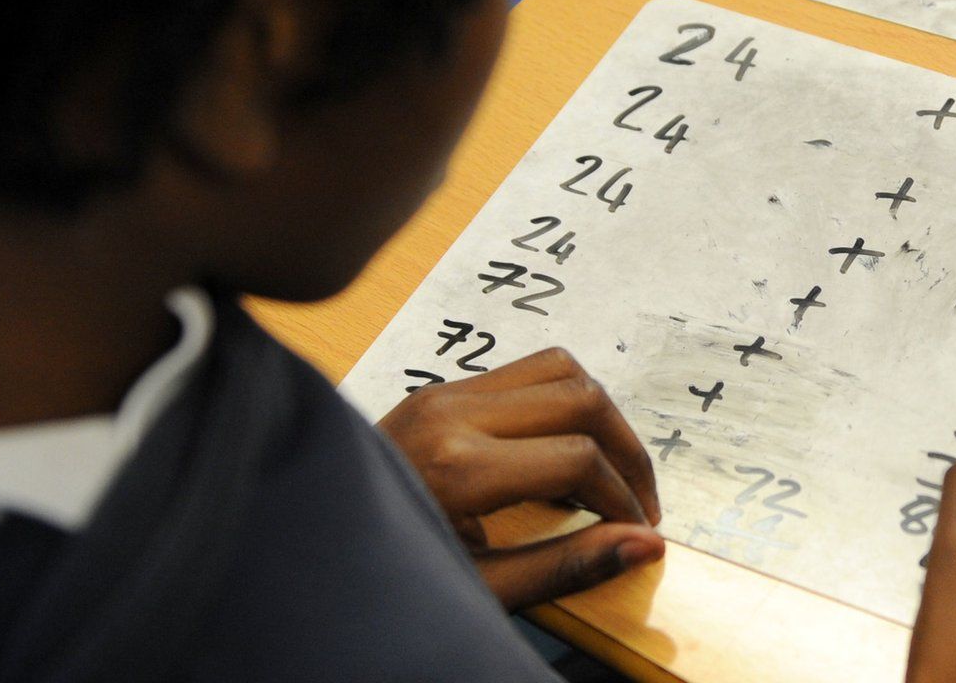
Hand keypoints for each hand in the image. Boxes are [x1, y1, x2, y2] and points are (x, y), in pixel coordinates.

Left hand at [377, 347, 665, 609]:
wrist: (309, 541)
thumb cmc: (391, 573)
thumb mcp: (482, 588)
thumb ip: (566, 566)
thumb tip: (646, 545)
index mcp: (459, 468)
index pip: (578, 460)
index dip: (622, 498)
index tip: (636, 532)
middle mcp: (453, 413)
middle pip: (582, 397)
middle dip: (627, 450)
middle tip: (639, 502)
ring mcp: (444, 391)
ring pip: (560, 368)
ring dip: (600, 415)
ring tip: (610, 472)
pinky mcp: (441, 387)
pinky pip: (526, 373)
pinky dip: (564, 403)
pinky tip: (565, 455)